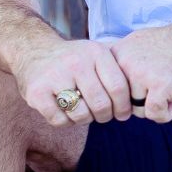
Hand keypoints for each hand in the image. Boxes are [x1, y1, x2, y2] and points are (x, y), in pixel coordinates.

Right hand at [15, 37, 131, 126]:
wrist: (33, 50)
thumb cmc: (73, 60)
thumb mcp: (96, 54)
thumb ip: (116, 72)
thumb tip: (138, 101)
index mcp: (95, 53)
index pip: (119, 88)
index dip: (124, 107)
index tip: (122, 113)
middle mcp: (76, 63)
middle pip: (101, 104)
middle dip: (105, 116)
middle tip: (103, 115)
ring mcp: (54, 77)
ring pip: (81, 115)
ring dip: (85, 119)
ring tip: (83, 111)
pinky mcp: (36, 92)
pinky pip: (60, 121)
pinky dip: (66, 122)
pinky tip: (66, 112)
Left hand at [111, 25, 171, 123]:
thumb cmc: (169, 43)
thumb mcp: (135, 43)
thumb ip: (120, 62)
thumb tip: (109, 86)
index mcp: (115, 54)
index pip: (108, 89)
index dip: (124, 96)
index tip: (140, 93)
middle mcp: (124, 64)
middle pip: (122, 102)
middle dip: (141, 102)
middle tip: (157, 92)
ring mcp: (142, 74)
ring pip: (138, 110)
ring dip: (155, 107)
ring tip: (169, 93)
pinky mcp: (161, 85)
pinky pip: (155, 113)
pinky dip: (166, 115)